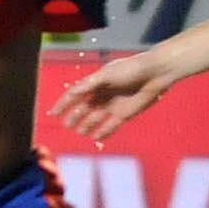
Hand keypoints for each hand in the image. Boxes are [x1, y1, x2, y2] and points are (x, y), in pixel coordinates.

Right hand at [53, 53, 173, 141]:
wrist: (155, 74)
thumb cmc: (131, 69)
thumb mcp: (107, 74)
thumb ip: (89, 84)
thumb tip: (72, 93)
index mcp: (96, 82)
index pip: (75, 94)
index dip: (63, 104)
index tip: (53, 114)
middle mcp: (103, 94)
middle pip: (84, 108)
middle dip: (75, 116)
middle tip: (66, 125)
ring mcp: (113, 105)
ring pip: (96, 118)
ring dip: (87, 125)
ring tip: (79, 132)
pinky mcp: (124, 114)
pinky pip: (110, 126)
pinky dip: (103, 132)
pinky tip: (95, 138)